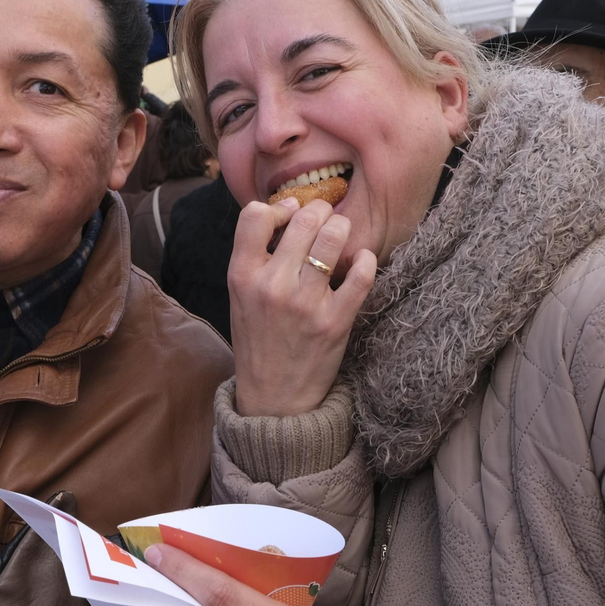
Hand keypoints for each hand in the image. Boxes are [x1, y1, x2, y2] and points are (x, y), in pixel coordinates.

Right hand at [228, 198, 375, 416]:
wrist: (273, 398)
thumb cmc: (258, 339)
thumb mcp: (240, 296)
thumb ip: (255, 256)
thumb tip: (292, 209)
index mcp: (242, 277)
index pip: (255, 216)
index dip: (278, 207)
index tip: (289, 217)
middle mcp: (271, 286)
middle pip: (304, 218)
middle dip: (320, 212)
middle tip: (324, 222)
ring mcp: (305, 304)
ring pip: (333, 236)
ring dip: (342, 229)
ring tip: (340, 237)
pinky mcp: (335, 321)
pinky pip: (361, 273)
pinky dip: (364, 259)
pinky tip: (359, 261)